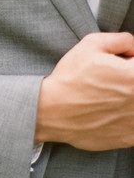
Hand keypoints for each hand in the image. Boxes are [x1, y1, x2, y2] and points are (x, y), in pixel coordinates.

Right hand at [35, 31, 133, 150]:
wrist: (51, 111)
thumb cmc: (70, 78)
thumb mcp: (91, 44)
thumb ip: (123, 40)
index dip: (129, 62)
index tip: (120, 65)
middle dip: (128, 80)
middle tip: (112, 81)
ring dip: (127, 99)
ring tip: (108, 97)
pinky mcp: (130, 138)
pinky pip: (133, 123)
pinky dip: (124, 118)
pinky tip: (108, 112)